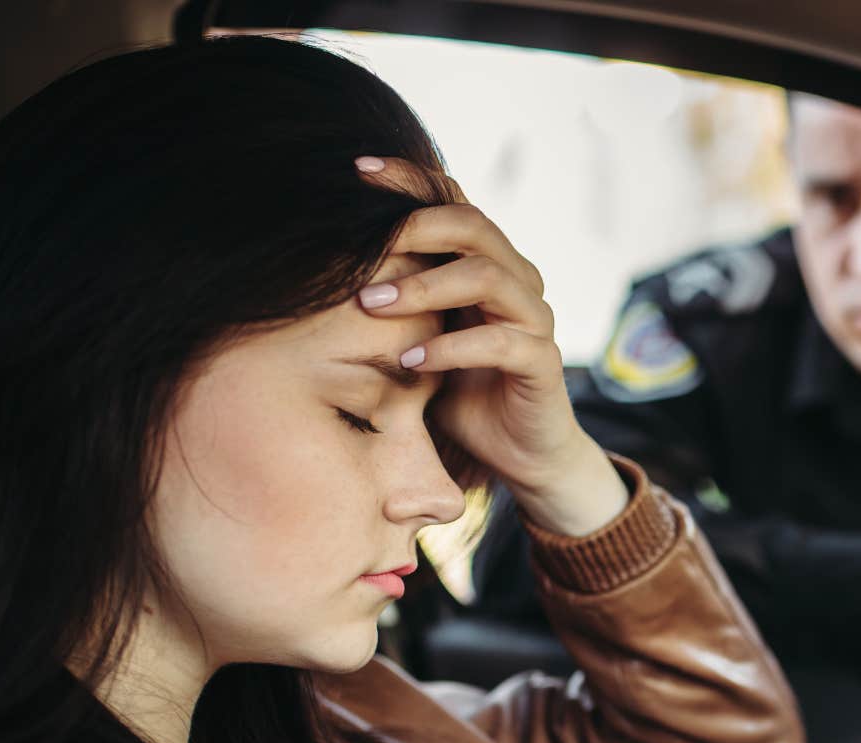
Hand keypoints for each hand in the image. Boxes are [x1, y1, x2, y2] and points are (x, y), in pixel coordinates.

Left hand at [354, 156, 625, 536]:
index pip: (452, 201)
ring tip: (371, 306)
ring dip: (424, 287)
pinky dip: (451, 349)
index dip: (409, 179)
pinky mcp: (542, 363)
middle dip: (414, 227)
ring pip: (489, 277)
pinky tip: (410, 362)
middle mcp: (517, 280)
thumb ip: (392, 295)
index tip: (356, 171)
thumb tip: (319, 257)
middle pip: (474, 225)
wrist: (515, 452)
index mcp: (486, 263)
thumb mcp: (416, 334)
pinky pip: (502, 344)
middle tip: (363, 248)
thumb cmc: (457, 390)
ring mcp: (534, 319)